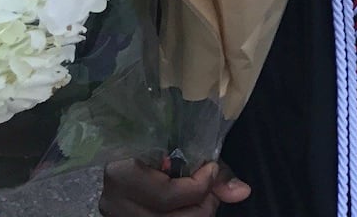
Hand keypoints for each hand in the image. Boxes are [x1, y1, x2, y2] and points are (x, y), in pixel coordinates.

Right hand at [98, 159, 249, 215]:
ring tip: (198, 197)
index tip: (209, 171)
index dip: (199, 187)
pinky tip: (183, 205)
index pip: (167, 195)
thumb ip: (216, 172)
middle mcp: (113, 202)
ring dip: (194, 212)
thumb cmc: (157, 147)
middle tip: (209, 189)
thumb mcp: (186, 152)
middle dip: (202, 204)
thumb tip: (243, 192)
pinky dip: (182, 215)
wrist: (125, 156)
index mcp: (122, 174)